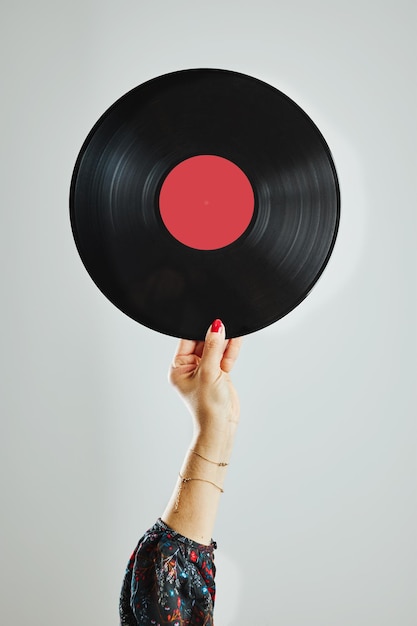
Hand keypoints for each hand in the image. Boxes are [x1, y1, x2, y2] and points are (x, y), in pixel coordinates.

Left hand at [169, 319, 241, 438]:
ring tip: (234, 329)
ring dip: (224, 341)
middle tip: (225, 324)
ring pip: (216, 349)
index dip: (198, 329)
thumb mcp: (208, 372)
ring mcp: (206, 371)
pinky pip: (224, 357)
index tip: (209, 319)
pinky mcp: (219, 374)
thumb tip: (215, 327)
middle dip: (214, 335)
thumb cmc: (207, 405)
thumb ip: (213, 348)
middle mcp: (190, 368)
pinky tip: (237, 339)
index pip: (187, 342)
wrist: (221, 426)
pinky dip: (231, 350)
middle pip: (203, 343)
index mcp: (179, 368)